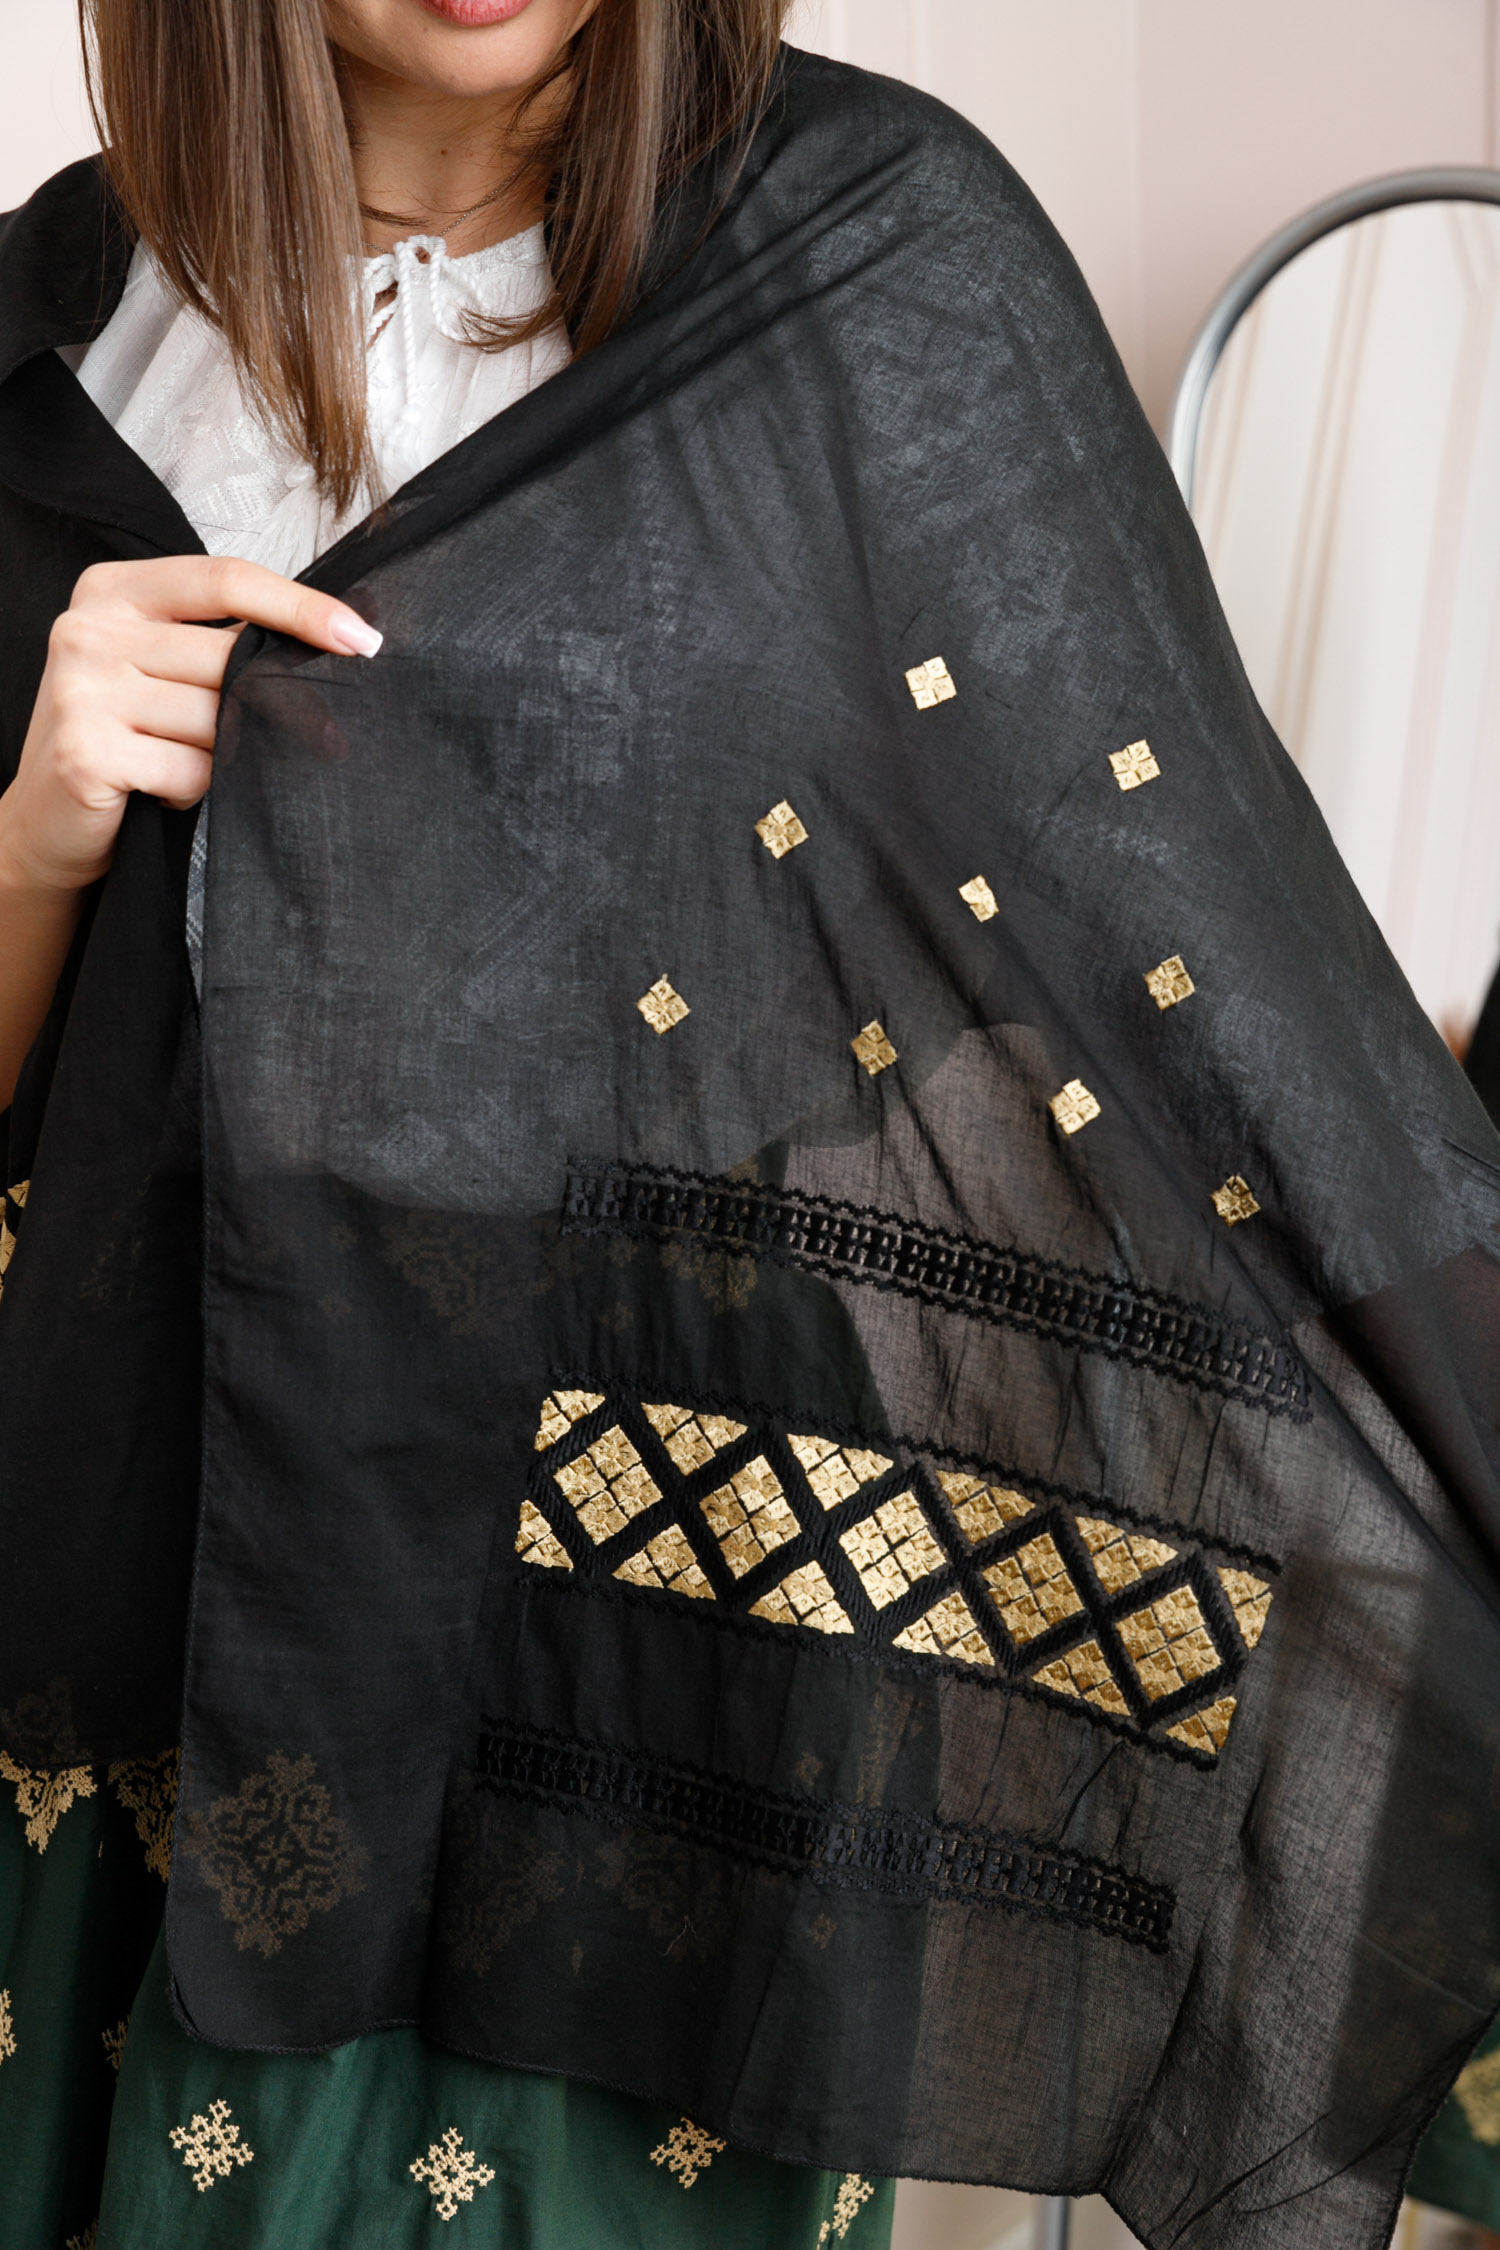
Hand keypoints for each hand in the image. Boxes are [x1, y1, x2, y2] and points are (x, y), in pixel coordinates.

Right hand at [0, 554, 381, 894]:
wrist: (47, 823)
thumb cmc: (124, 740)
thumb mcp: (163, 671)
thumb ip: (222, 645)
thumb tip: (339, 643)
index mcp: (112, 590)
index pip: (225, 579)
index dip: (301, 607)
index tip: (363, 639)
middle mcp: (88, 628)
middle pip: (230, 658)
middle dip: (280, 703)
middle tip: (319, 735)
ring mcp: (81, 689)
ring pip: (218, 720)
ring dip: (227, 756)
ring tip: (187, 763)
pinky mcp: (85, 752)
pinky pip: (193, 771)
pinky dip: (197, 791)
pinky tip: (165, 791)